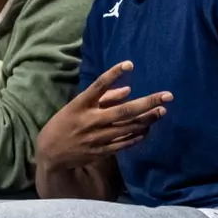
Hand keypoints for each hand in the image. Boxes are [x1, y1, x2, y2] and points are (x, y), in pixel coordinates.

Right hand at [36, 61, 171, 171]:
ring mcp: (97, 137)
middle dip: (148, 103)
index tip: (130, 63)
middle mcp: (91, 120)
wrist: (50, 153)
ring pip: (128, 128)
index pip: (99, 85)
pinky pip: (124, 143)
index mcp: (81, 105)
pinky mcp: (101, 151)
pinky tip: (147, 129)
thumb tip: (128, 90)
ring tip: (161, 111)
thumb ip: (103, 98)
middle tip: (167, 96)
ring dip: (147, 120)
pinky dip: (137, 135)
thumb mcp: (77, 106)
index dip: (114, 73)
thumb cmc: (64, 124)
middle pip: (124, 111)